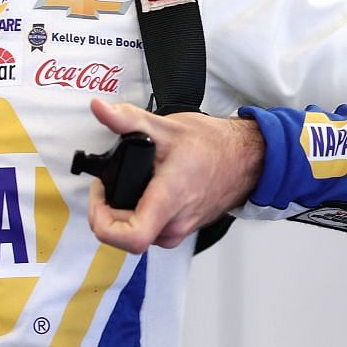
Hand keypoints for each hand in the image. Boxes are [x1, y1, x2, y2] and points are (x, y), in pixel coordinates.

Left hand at [86, 100, 264, 253]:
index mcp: (169, 200)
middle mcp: (174, 223)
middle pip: (126, 238)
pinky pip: (152, 230)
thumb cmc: (213, 146)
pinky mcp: (182, 229)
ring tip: (123, 186)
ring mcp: (179, 229)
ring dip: (122, 215)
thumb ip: (127, 119)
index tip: (100, 198)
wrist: (246, 158)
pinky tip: (141, 192)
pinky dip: (138, 214)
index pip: (132, 238)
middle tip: (105, 186)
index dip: (103, 223)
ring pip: (138, 235)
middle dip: (106, 212)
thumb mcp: (165, 126)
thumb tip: (100, 108)